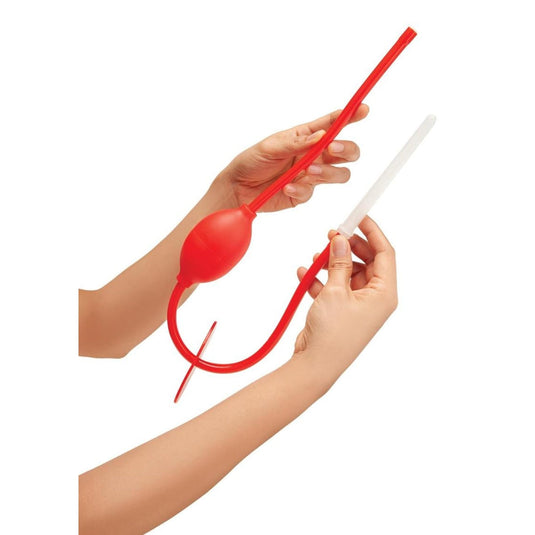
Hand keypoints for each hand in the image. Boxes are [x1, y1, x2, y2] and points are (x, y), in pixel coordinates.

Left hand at [215, 105, 368, 211]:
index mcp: (306, 136)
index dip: (351, 116)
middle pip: (347, 152)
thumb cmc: (251, 161)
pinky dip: (301, 190)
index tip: (363, 109)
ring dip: (327, 172)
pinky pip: (312, 193)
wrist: (237, 189)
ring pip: (339, 174)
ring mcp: (310, 175)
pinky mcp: (303, 194)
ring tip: (306, 172)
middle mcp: (314, 154)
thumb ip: (298, 143)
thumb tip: (322, 135)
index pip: (333, 124)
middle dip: (346, 149)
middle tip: (332, 149)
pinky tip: (286, 187)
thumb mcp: (271, 146)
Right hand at [293, 217, 396, 384]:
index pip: (385, 253)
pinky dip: (321, 279)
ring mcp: (358, 305)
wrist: (315, 365)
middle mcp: (374, 298)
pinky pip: (334, 287)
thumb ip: (338, 261)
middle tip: (332, 234)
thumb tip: (340, 239)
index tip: (359, 217)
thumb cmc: (332, 335)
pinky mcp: (341, 310)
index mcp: (384, 294)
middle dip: (347, 246)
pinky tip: (305, 273)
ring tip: (316, 257)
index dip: (372, 232)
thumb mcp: (335, 290)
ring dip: (331, 262)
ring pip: (347, 272)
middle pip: (366, 261)